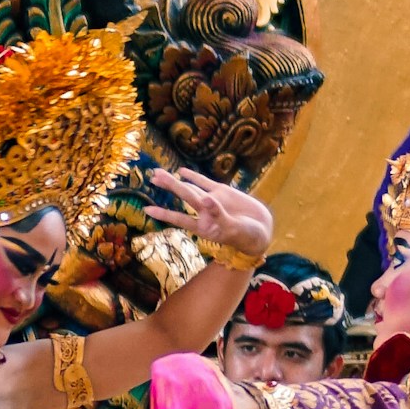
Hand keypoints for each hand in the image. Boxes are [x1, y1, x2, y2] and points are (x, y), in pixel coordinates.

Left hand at [151, 168, 273, 263]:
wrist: (262, 230)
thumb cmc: (247, 237)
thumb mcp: (233, 228)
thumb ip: (218, 214)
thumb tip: (205, 200)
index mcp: (204, 226)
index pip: (180, 218)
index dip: (164, 213)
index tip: (147, 210)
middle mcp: (204, 213)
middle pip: (184, 196)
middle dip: (169, 186)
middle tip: (153, 175)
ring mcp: (213, 201)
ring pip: (191, 188)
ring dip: (176, 180)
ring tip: (159, 173)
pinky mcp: (223, 193)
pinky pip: (205, 183)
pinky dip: (194, 177)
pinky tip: (182, 172)